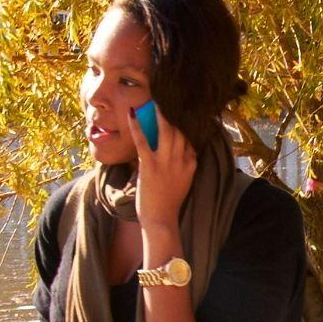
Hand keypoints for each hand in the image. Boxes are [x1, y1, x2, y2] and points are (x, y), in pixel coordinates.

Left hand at [125, 104, 195, 228]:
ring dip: (160, 114)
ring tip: (155, 101)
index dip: (186, 125)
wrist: (162, 221)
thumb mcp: (183, 183)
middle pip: (180, 131)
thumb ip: (182, 167)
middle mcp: (181, 160)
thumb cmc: (168, 205)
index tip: (181, 113)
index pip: (191, 139)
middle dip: (175, 115)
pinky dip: (137, 127)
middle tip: (168, 100)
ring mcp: (166, 163)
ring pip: (166, 131)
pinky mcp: (150, 166)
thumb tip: (174, 154)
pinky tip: (131, 115)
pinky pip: (143, 142)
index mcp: (191, 164)